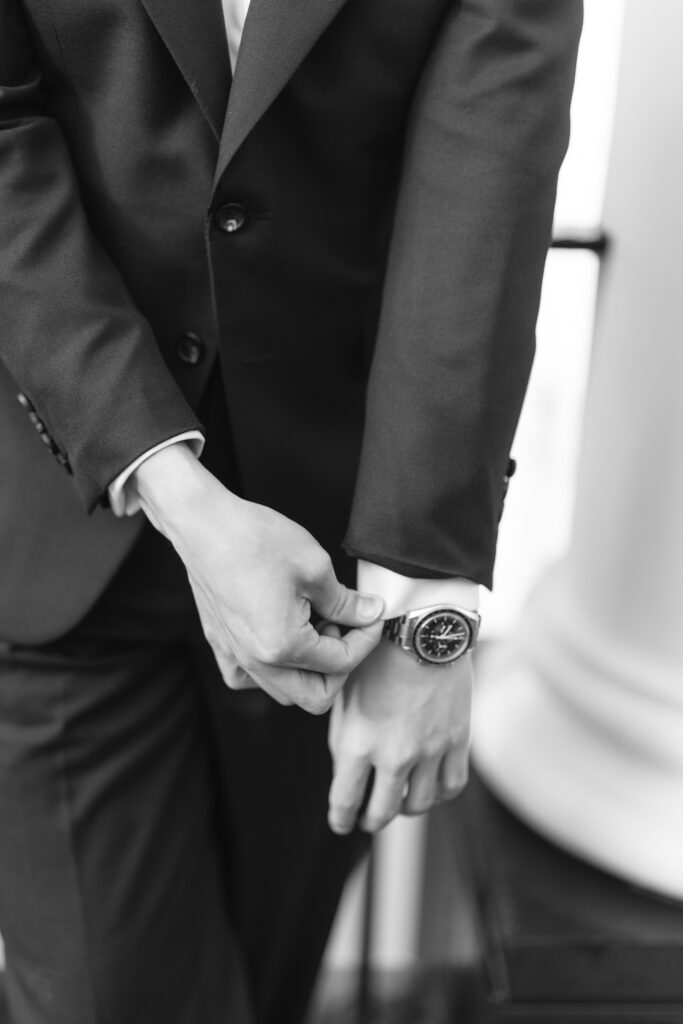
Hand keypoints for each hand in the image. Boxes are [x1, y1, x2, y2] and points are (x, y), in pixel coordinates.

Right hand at [135, 444, 383, 712]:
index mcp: (283, 646)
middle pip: (315, 696)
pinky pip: (250, 678)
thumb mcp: (315, 567)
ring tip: (316, 628)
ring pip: (284, 692)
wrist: (204, 524)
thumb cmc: (254, 539)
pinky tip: (282, 639)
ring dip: (309, 671)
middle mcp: (256, 662)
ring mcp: (234, 655)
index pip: (341, 663)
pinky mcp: (220, 644)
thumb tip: (370, 614)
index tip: (373, 615)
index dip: (366, 638)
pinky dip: (273, 671)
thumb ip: (346, 602)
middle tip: (347, 630)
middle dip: (340, 667)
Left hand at [327, 633, 471, 833]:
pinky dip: (440, 792)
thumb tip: (346, 770)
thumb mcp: (344, 694)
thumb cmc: (375, 654)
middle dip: (370, 820)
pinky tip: (430, 785)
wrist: (420, 626)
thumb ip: (343, 737)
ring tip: (400, 801)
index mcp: (356, 743)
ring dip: (405, 808)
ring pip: (418, 805)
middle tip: (368, 818)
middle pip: (381, 813)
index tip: (341, 822)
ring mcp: (429, 751)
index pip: (345, 801)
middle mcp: (393, 755)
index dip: (341, 818)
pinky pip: (451, 786)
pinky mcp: (457, 740)